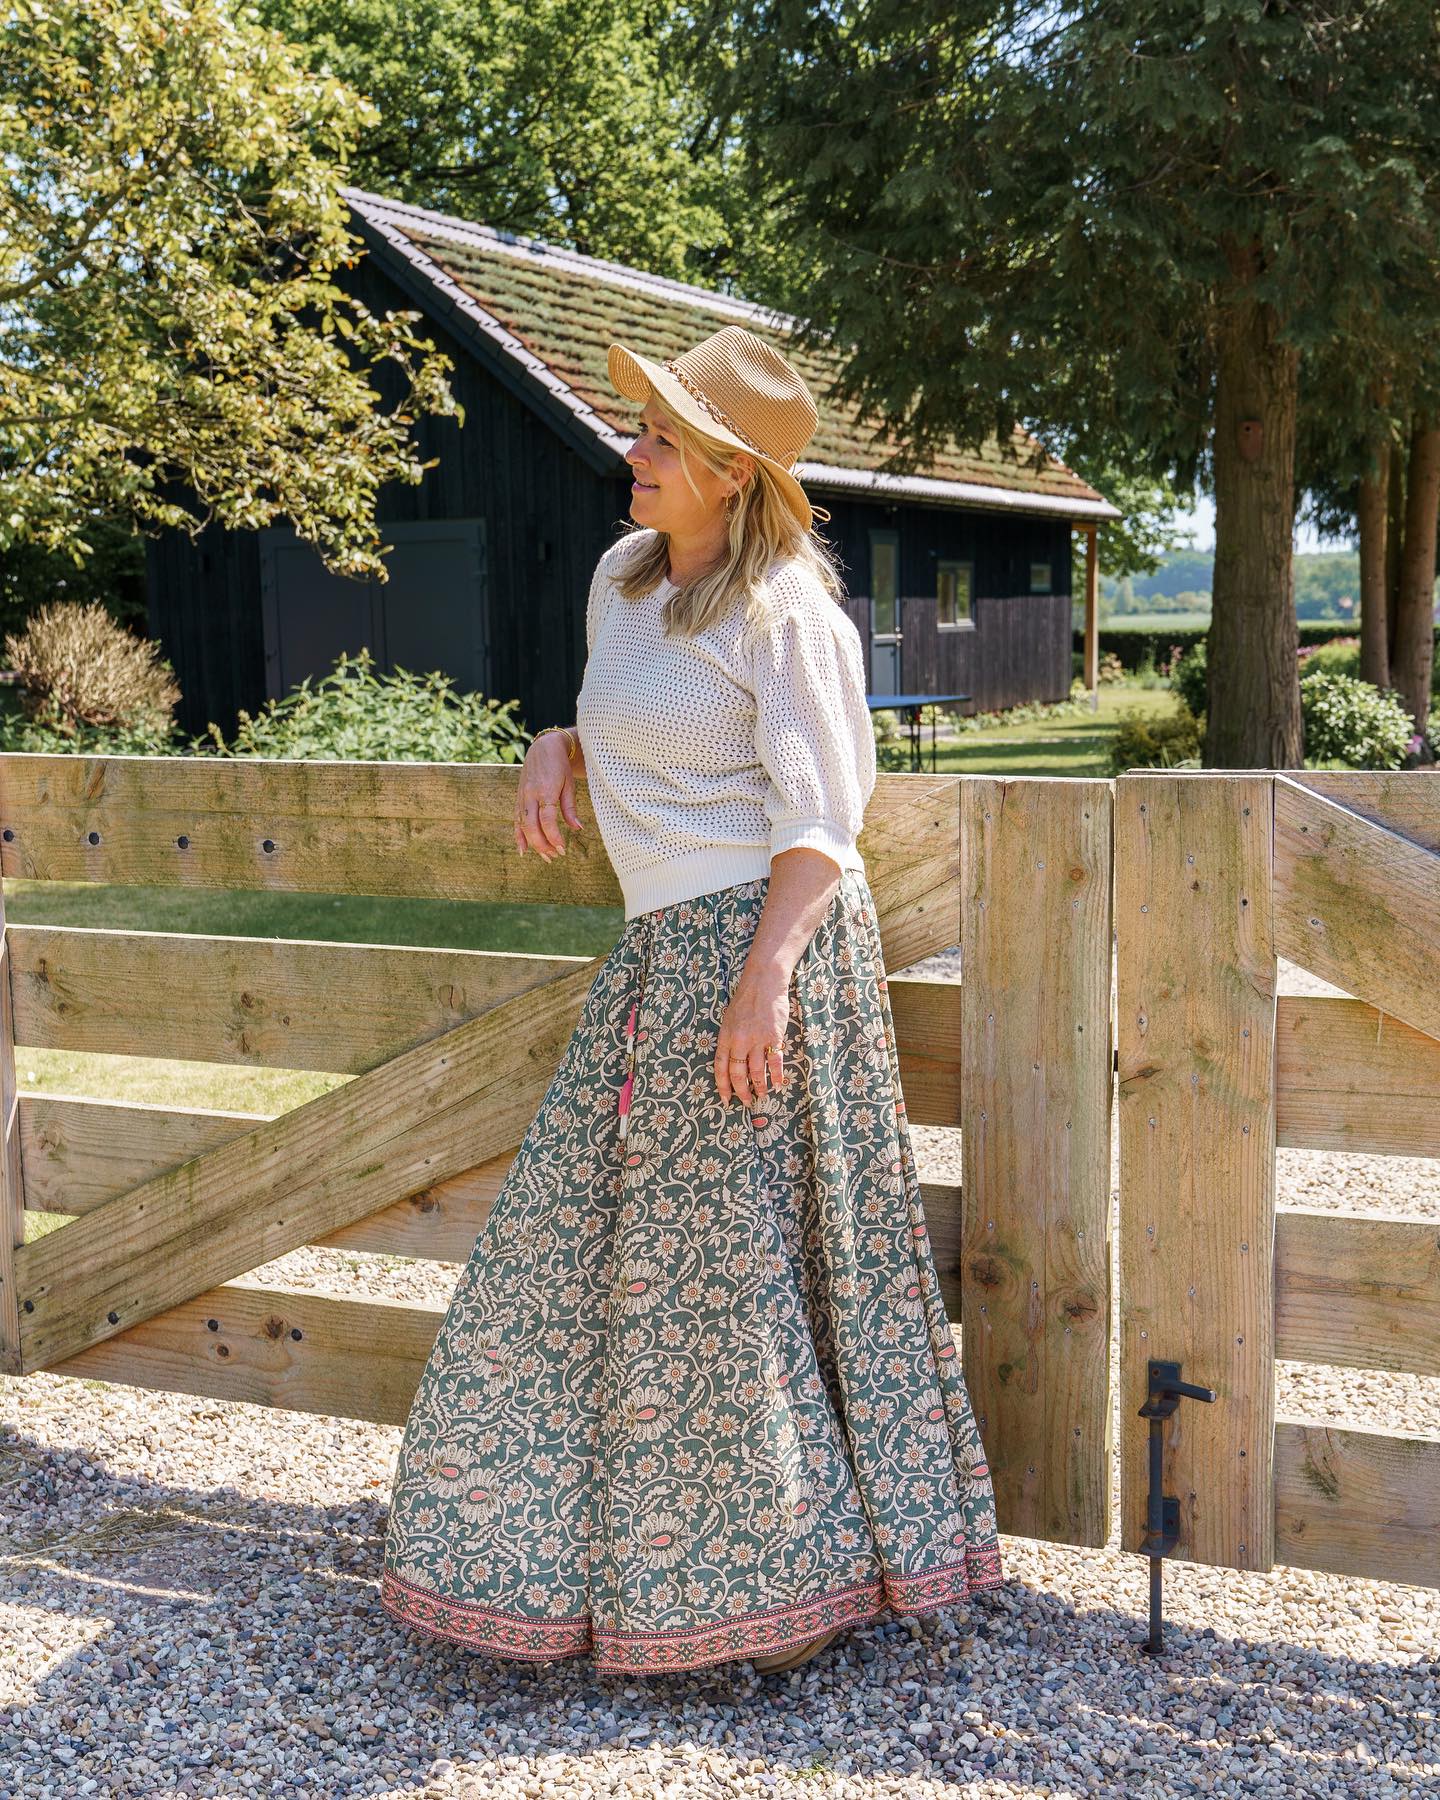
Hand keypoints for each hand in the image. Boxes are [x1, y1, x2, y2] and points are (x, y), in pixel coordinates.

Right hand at [514, 732, 583, 860]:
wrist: (543, 748)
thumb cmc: (560, 766)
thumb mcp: (569, 784)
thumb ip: (570, 808)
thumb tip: (577, 829)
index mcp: (545, 790)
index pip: (547, 820)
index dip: (554, 836)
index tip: (563, 849)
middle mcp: (530, 795)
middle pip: (531, 825)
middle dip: (542, 844)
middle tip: (555, 856)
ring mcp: (521, 797)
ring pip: (522, 825)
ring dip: (532, 843)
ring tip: (545, 857)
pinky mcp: (518, 798)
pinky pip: (515, 820)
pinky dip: (518, 835)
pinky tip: (523, 850)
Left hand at [714, 960, 790, 1106]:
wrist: (763, 983)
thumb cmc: (745, 1000)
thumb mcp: (729, 1019)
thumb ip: (729, 1039)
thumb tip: (730, 1061)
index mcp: (725, 1036)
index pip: (720, 1067)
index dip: (722, 1085)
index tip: (725, 1099)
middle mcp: (739, 1040)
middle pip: (738, 1073)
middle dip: (741, 1091)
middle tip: (745, 1103)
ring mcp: (757, 1039)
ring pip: (756, 1071)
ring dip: (759, 1086)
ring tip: (761, 1095)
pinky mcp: (773, 1036)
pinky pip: (775, 1061)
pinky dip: (777, 1075)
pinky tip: (778, 1084)